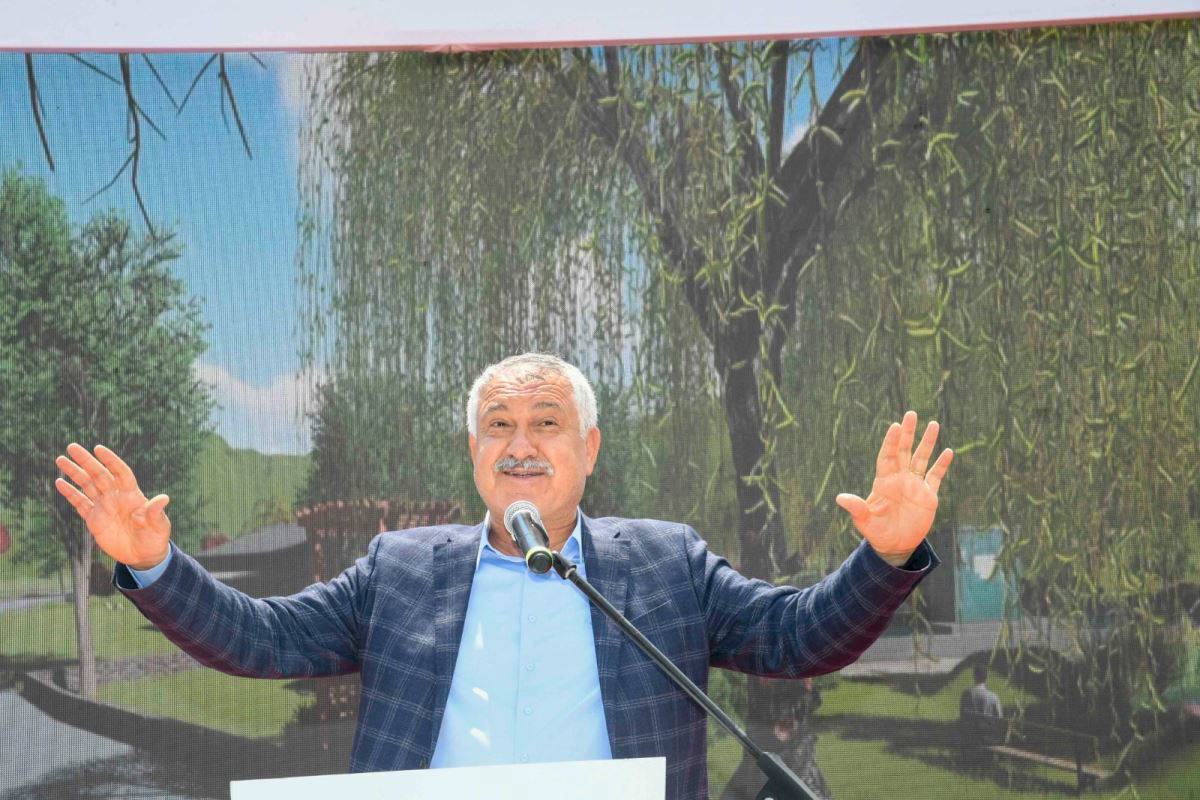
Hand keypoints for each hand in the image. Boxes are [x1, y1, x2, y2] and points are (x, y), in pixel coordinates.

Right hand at [54, 443, 170, 570]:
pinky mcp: (94, 519)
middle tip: (72, 447)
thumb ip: (155, 512)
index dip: (111, 461)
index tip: (99, 449)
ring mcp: (104, 507)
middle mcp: (116, 497)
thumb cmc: (154, 538)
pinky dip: (70, 493)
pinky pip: (80, 503)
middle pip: (99, 475)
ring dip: (74, 473)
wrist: (143, 555)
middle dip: (86, 461)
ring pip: (87, 485)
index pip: (120, 472)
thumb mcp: (158, 525)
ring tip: (61, 459)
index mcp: (132, 495)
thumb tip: (164, 498)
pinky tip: (59, 482)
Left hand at [835, 411, 952, 566]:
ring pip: (921, 458)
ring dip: (927, 442)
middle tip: (911, 414)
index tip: (895, 426)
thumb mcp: (864, 521)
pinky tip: (947, 451)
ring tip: (933, 424)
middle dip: (908, 433)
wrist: (894, 545)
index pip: (887, 456)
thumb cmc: (876, 532)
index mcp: (884, 481)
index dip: (891, 441)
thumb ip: (857, 508)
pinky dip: (941, 465)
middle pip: (904, 450)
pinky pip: (935, 476)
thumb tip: (840, 498)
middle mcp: (899, 478)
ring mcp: (915, 485)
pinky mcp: (928, 495)